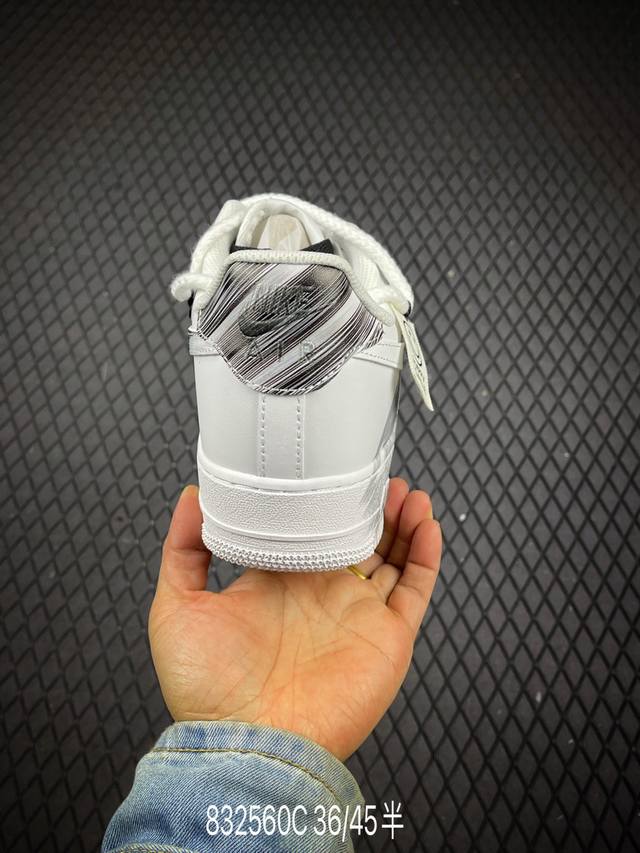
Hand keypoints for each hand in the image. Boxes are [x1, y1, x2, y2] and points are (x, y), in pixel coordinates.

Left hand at [149, 480, 441, 759]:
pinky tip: (428, 525)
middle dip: (372, 507)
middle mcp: (323, 595)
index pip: (312, 533)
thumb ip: (183, 548)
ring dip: (405, 523)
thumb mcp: (177, 606)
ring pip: (393, 558)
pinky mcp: (387, 636)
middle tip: (379, 477)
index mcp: (281, 583)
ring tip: (406, 492)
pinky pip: (416, 590)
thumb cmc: (207, 688)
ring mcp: (358, 614)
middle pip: (359, 540)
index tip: (332, 471)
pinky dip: (428, 556)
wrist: (246, 743)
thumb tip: (191, 497)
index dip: (326, 504)